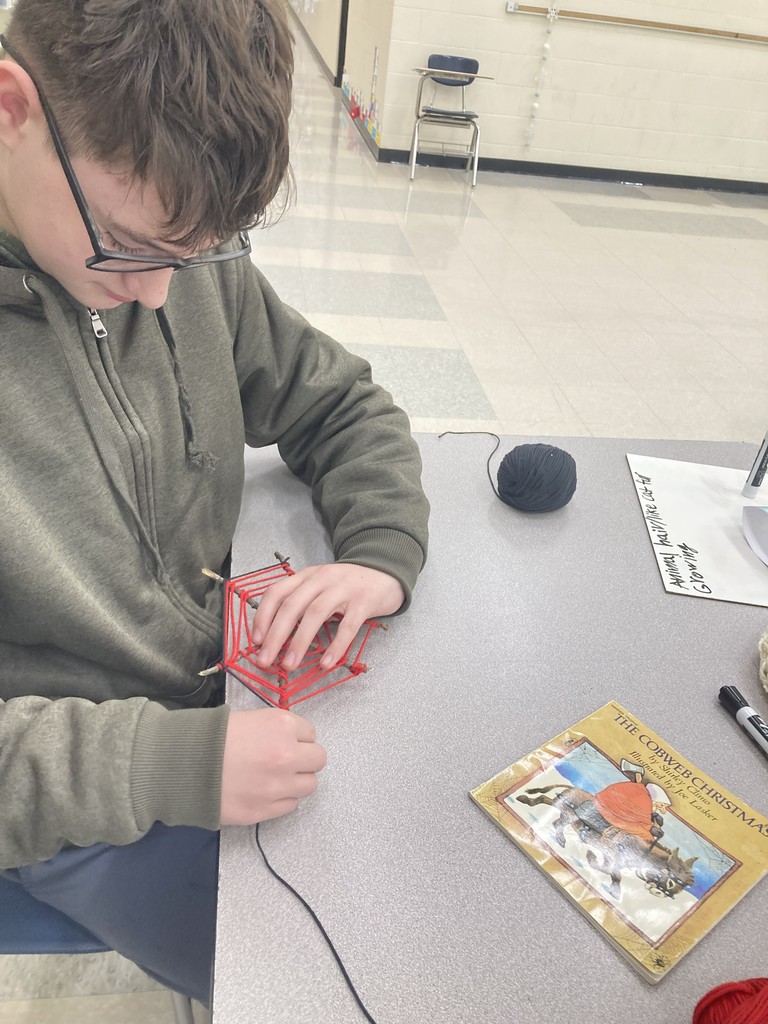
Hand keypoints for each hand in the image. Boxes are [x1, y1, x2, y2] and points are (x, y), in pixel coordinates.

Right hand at [220, 708, 326, 824]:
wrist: (180, 766)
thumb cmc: (209, 737)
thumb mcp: (247, 719)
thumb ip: (275, 729)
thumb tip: (290, 739)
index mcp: (282, 726)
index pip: (310, 733)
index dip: (296, 737)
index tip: (284, 740)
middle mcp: (286, 756)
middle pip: (318, 759)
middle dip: (304, 758)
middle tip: (286, 759)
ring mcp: (277, 786)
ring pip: (309, 785)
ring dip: (296, 780)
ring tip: (275, 777)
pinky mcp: (264, 810)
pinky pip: (291, 805)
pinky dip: (282, 799)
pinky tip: (264, 791)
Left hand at [251, 563, 403, 670]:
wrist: (385, 574)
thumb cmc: (348, 586)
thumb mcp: (320, 586)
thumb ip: (300, 602)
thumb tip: (274, 635)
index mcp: (307, 576)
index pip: (277, 592)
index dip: (263, 616)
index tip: (256, 641)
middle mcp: (322, 579)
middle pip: (292, 605)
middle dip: (275, 635)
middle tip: (265, 661)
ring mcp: (344, 589)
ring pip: (315, 614)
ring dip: (299, 642)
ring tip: (289, 665)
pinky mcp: (363, 603)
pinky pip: (347, 626)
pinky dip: (335, 646)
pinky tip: (325, 664)